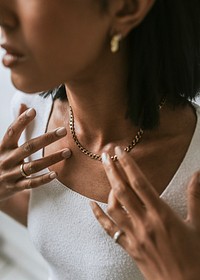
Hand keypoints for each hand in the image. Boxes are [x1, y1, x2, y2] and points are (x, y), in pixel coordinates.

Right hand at [0, 105, 70, 200]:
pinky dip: (43, 179)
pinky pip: (31, 183)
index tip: (33, 110)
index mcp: (3, 147)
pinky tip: (56, 174)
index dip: (21, 121)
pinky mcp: (16, 187)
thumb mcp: (4, 145)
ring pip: (33, 166)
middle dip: (47, 138)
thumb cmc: (1, 161)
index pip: (11, 131)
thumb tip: (24, 105)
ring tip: (67, 152)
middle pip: (28, 147)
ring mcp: (11, 174)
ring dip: (51, 159)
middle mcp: (6, 160)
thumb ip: (16, 127)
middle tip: (63, 131)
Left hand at [91, 147, 199, 279]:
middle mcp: (144, 222)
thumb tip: (197, 174)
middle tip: (105, 155)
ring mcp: (134, 235)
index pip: (140, 183)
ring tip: (109, 176)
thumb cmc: (195, 256)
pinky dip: (98, 216)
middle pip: (122, 191)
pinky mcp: (128, 247)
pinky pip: (108, 229)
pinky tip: (91, 205)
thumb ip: (195, 197)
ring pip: (113, 207)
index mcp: (162, 214)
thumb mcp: (198, 225)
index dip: (128, 165)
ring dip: (107, 189)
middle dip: (112, 170)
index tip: (120, 151)